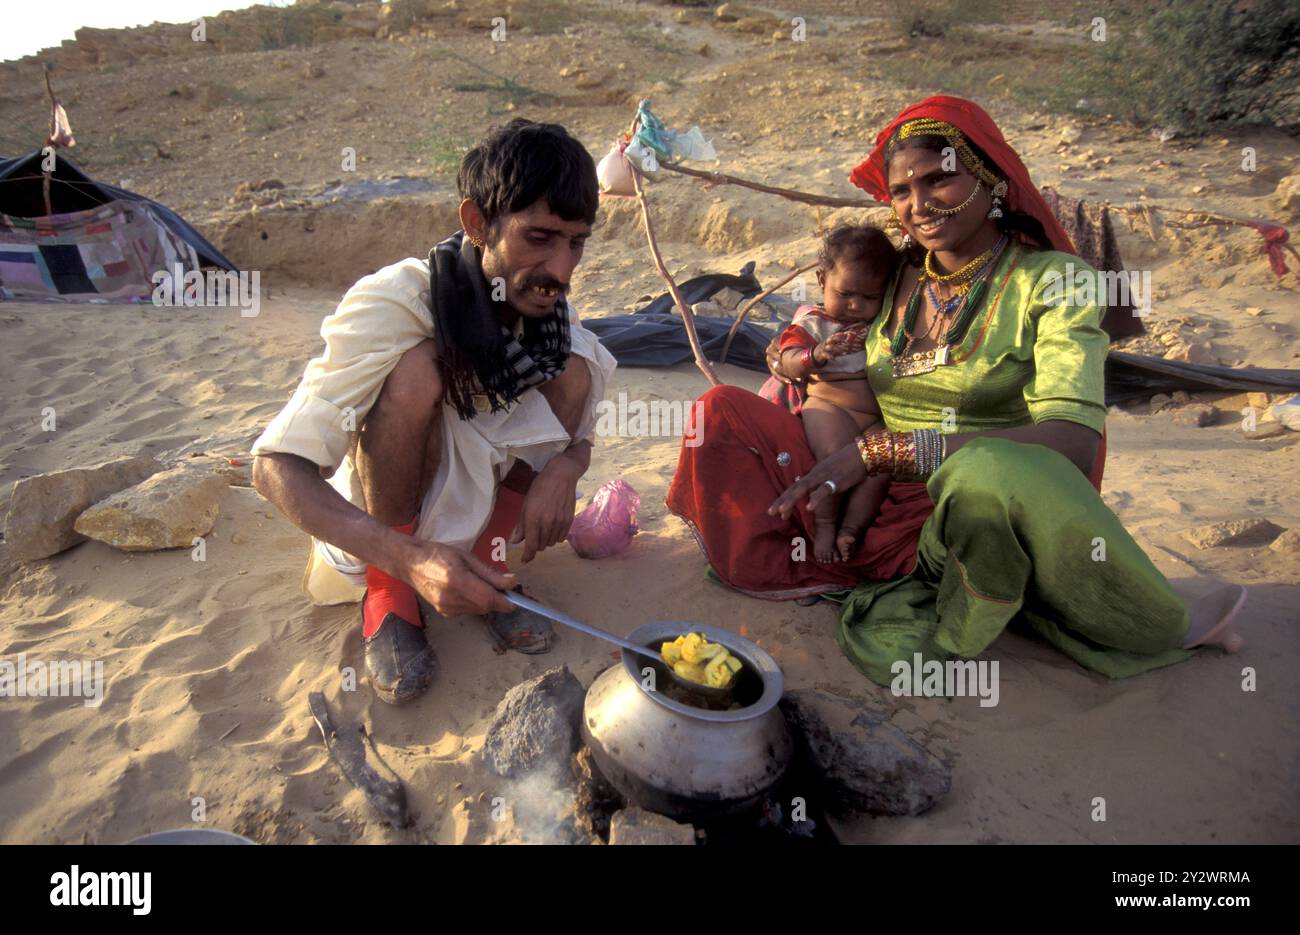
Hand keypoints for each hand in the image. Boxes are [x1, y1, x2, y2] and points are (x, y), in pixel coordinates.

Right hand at [401, 540, 515, 616]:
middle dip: (496, 599)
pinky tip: (465, 590)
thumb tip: (511, 583)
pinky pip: (468, 611)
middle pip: (485, 606)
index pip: (488, 599)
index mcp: (458, 581)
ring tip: (477, 584)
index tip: (516, 600)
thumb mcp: (467, 557)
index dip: (505, 602)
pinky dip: (473, 603)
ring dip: (485, 601)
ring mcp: (446, 608)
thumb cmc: (438, 554)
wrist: (410, 564)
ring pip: (478, 610)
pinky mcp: (444, 613)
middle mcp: (451, 599)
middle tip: (499, 586)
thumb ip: (489, 573)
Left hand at [511, 454, 580, 561]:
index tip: (524, 560)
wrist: (561, 475)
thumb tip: (515, 541)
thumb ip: (521, 525)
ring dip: (545, 541)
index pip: (530, 545)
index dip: (527, 556)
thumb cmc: (540, 487)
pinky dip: (555, 537)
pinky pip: (561, 538)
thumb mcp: (526, 504)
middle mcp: (547, 523)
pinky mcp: (569, 521)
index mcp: (533, 518)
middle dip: (535, 545)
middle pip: (541, 546)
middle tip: (533, 536)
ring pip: (551, 543)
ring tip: (543, 529)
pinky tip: (553, 527)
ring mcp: (560, 523)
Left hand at [768, 439, 869, 519]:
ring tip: (782, 512)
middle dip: (782, 501)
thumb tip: (810, 492)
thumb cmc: (849, 463)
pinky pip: (824, 490)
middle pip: (795, 488)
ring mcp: (825, 476)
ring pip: (804, 488)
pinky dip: (816, 499)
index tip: (775, 511)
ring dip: (792, 500)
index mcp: (814, 474)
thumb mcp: (830, 472)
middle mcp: (816, 475)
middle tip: (770, 513)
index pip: (795, 487)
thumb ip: (820, 482)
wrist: (864, 452)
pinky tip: (810, 508)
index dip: (784, 498)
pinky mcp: (837, 480)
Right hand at [818, 327, 867, 359]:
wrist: (816, 354)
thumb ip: (840, 342)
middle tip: (846, 341)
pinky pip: (826, 355)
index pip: (836, 335)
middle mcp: (827, 342)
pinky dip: (830, 356)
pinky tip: (834, 358)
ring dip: (837, 349)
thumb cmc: (827, 348)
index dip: (841, 334)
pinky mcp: (822, 354)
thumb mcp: (833, 344)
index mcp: (830, 339)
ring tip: (844, 351)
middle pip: (832, 339)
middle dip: (839, 339)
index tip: (848, 334)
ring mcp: (824, 348)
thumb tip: (850, 340)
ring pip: (830, 347)